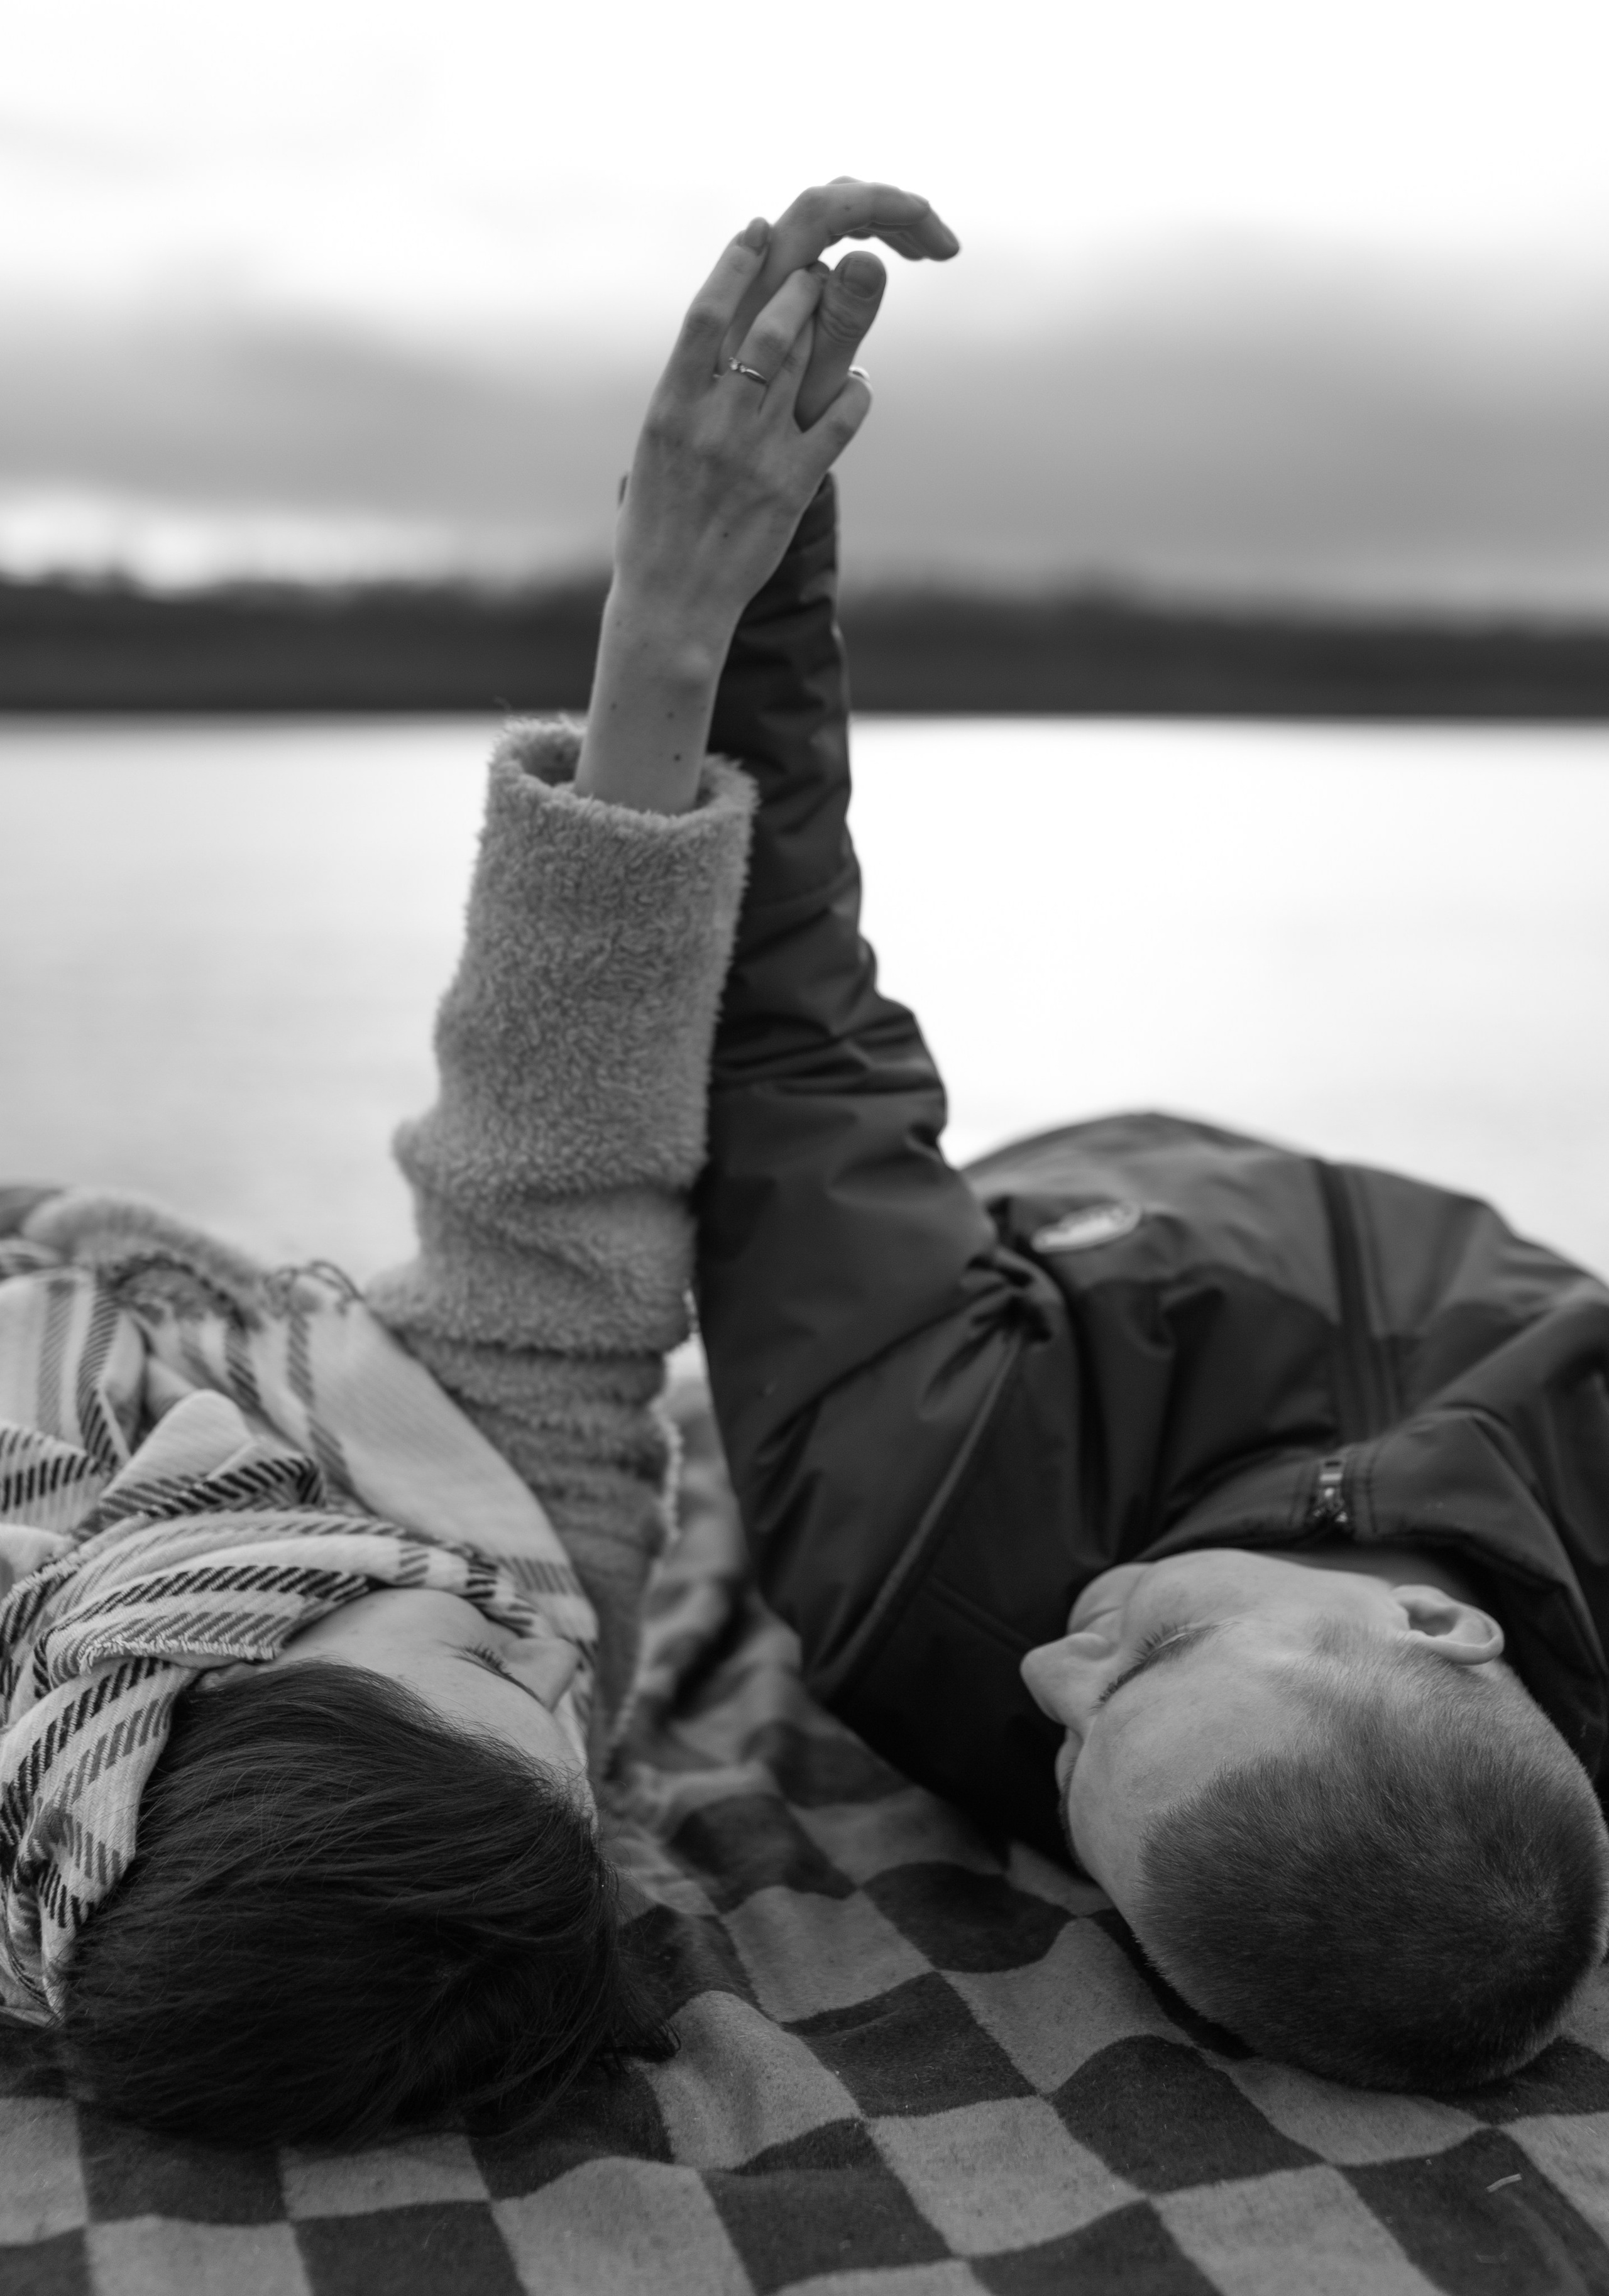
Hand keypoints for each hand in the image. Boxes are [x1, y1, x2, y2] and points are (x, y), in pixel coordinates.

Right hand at [612, 219, 872, 649]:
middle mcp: (713, 421)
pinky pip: (842, 420)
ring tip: (837, 318)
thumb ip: (681, 399)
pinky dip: (855, 394)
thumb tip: (705, 355)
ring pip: (806, 363)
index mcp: (670, 407)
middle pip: (768, 328)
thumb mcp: (652, 453)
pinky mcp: (793, 484)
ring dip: (828, 328)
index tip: (758, 231)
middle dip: (799, 289)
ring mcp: (756, 451)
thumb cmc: (654, 529)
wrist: (672, 600)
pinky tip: (857, 387)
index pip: (706, 314)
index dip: (735, 263)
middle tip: (813, 275)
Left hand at [723, 179, 959, 426]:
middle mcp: (756, 267)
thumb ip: (840, 326)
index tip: (938, 241)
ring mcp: (760, 272)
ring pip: (822, 218)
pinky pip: (814, 241)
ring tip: (921, 255)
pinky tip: (880, 258)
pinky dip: (853, 240)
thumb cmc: (770, 432)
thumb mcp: (815, 388)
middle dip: (890, 212)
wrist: (728, 455)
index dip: (884, 206)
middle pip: (827, 204)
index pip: (823, 211)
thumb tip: (865, 259)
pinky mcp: (770, 283)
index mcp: (763, 286)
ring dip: (877, 223)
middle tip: (943, 250)